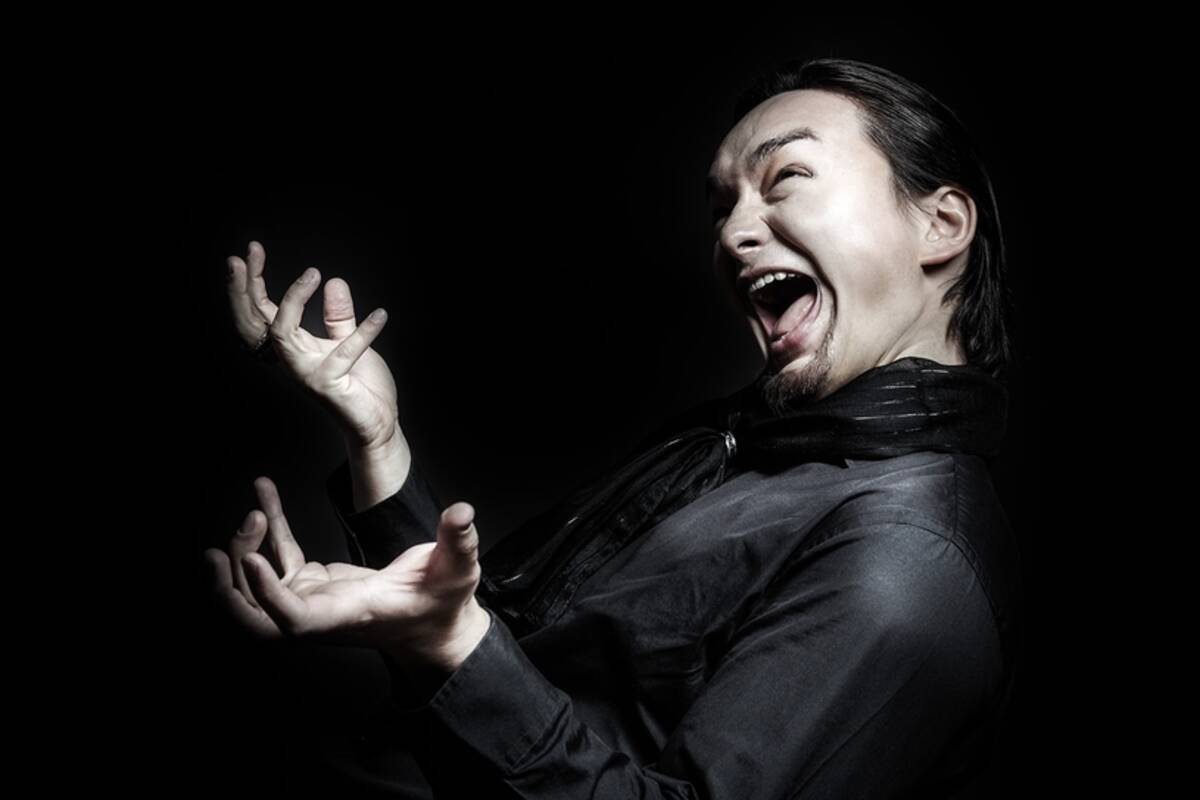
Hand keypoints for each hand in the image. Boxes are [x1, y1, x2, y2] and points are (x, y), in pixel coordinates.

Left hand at [204, 476, 491, 670]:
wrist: (435, 625)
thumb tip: (462, 512)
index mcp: (346, 616)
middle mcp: (319, 614)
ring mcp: (311, 599)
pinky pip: (278, 556)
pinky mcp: (313, 583)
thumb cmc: (443, 604)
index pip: (295, 619)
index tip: (254, 561)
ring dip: (245, 552)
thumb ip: (458, 540)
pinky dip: (269, 527)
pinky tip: (263, 492)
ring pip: (257, 586)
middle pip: (255, 616)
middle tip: (237, 536)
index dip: (268, 595)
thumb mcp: (458, 570)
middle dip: (232, 585)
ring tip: (252, 511)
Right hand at [225, 240, 401, 450]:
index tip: (252, 251)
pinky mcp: (329, 385)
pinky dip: (364, 332)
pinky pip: (343, 353)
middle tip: (245, 257)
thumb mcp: (347, 340)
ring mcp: (307, 374)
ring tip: (312, 273)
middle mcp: (292, 360)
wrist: (376, 422)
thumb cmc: (359, 386)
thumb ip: (338, 316)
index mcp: (293, 347)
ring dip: (293, 301)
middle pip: (256, 321)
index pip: (261, 312)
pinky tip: (381, 315)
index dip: (250, 283)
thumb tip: (332, 281)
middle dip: (245, 288)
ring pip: (283, 333)